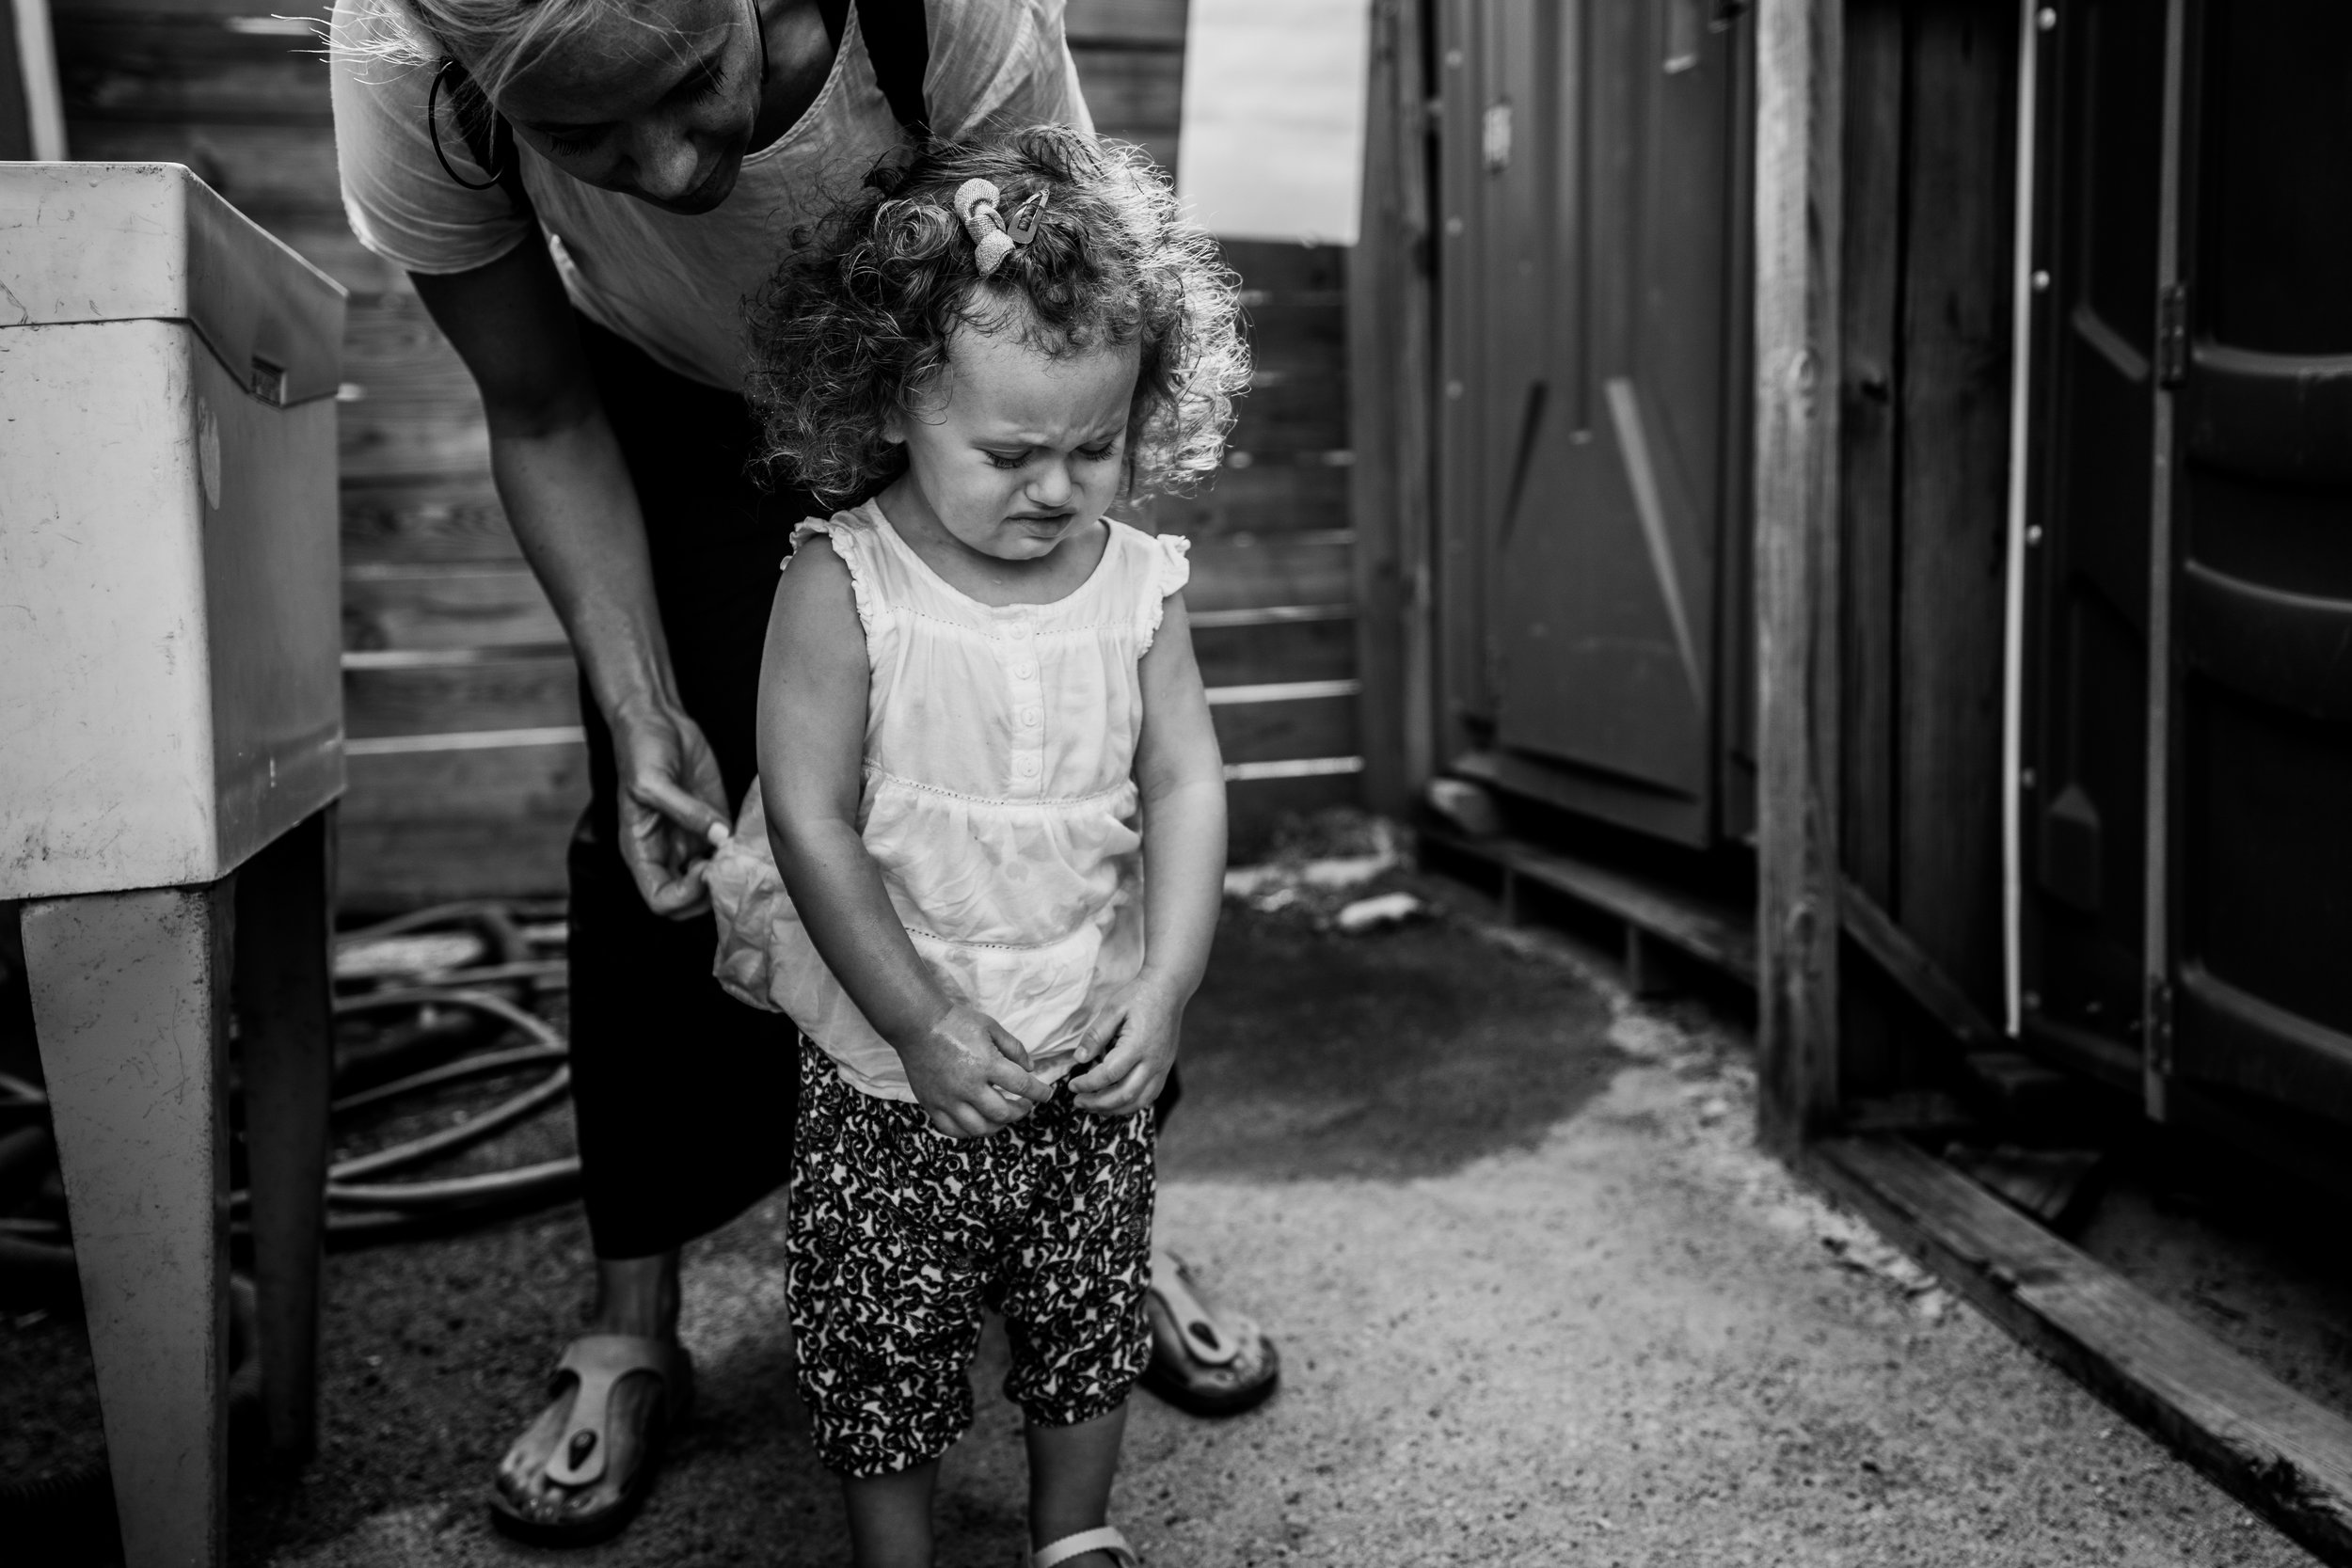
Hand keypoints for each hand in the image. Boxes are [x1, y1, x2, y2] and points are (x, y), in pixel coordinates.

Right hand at [609, 700, 730, 919]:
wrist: (657, 720)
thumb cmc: (639, 750)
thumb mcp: (651, 780)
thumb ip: (683, 811)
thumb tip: (717, 835)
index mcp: (642, 851)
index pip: (660, 900)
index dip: (685, 896)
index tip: (704, 869)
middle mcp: (668, 852)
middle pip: (689, 902)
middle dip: (709, 893)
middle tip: (727, 864)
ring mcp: (692, 840)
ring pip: (713, 881)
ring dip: (729, 875)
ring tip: (741, 853)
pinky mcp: (714, 822)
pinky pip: (729, 851)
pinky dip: (742, 853)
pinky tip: (751, 839)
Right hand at [895, 1005, 1054, 1137]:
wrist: (917, 1024)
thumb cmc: (956, 1022)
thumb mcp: (991, 1027)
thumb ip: (1014, 1048)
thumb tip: (1030, 1068)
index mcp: (987, 1064)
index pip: (1022, 1086)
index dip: (1040, 1093)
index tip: (1047, 1095)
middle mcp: (968, 1086)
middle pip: (1002, 1113)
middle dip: (1020, 1112)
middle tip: (1024, 1106)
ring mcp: (948, 1099)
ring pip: (978, 1128)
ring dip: (997, 1126)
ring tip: (1003, 1118)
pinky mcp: (932, 1104)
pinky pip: (952, 1130)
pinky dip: (968, 1131)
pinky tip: (976, 1123)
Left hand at [1067, 975, 1182, 1115]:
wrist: (1168, 989)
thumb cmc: (1139, 996)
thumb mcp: (1113, 1008)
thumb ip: (1096, 1035)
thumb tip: (1079, 1059)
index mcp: (1137, 1045)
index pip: (1109, 1075)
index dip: (1088, 1084)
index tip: (1072, 1085)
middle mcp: (1153, 1061)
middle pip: (1124, 1095)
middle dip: (1098, 1103)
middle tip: (1078, 1102)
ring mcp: (1162, 1067)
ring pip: (1139, 1101)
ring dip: (1114, 1109)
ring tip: (1094, 1107)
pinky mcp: (1165, 1068)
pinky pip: (1150, 1095)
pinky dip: (1131, 1104)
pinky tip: (1116, 1103)